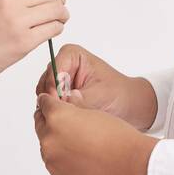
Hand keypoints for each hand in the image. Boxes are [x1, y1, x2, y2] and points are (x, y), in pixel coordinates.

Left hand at [34, 90, 157, 174]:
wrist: (131, 166)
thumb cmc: (117, 137)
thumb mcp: (93, 111)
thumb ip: (73, 108)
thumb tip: (66, 104)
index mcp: (57, 117)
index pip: (43, 103)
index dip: (50, 102)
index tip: (52, 103)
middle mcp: (50, 139)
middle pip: (40, 125)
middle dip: (50, 122)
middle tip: (64, 123)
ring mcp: (53, 161)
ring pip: (48, 147)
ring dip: (57, 143)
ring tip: (78, 144)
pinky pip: (56, 165)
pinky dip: (64, 161)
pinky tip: (82, 159)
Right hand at [35, 44, 155, 130]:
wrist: (128, 105)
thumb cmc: (118, 94)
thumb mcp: (99, 96)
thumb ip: (78, 100)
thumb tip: (60, 104)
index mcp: (71, 55)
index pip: (53, 71)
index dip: (54, 89)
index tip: (60, 105)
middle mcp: (62, 64)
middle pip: (45, 82)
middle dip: (52, 100)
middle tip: (64, 114)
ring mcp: (59, 80)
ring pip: (44, 95)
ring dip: (54, 107)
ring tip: (68, 118)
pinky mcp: (59, 94)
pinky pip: (49, 104)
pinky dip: (56, 112)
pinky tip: (67, 119)